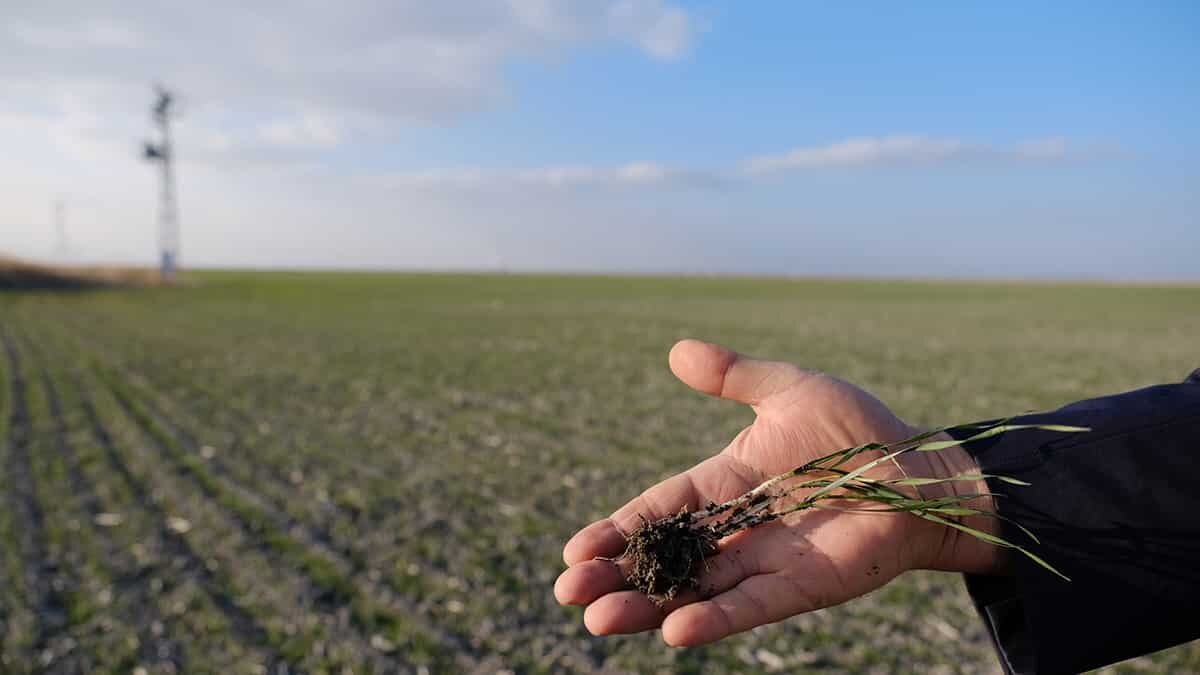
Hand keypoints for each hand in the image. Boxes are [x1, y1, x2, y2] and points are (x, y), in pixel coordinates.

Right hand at [554, 339, 1003, 645]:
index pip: (660, 509)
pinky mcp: (802, 587)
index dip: (619, 529)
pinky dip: (714, 619)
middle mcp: (737, 528)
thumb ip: (734, 375)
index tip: (577, 550)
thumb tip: (675, 350)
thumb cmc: (860, 431)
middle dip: (618, 576)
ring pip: (696, 590)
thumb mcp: (789, 390)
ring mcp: (767, 562)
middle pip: (666, 558)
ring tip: (600, 620)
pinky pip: (751, 606)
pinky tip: (674, 633)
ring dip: (650, 607)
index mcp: (726, 482)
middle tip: (570, 593)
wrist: (925, 470)